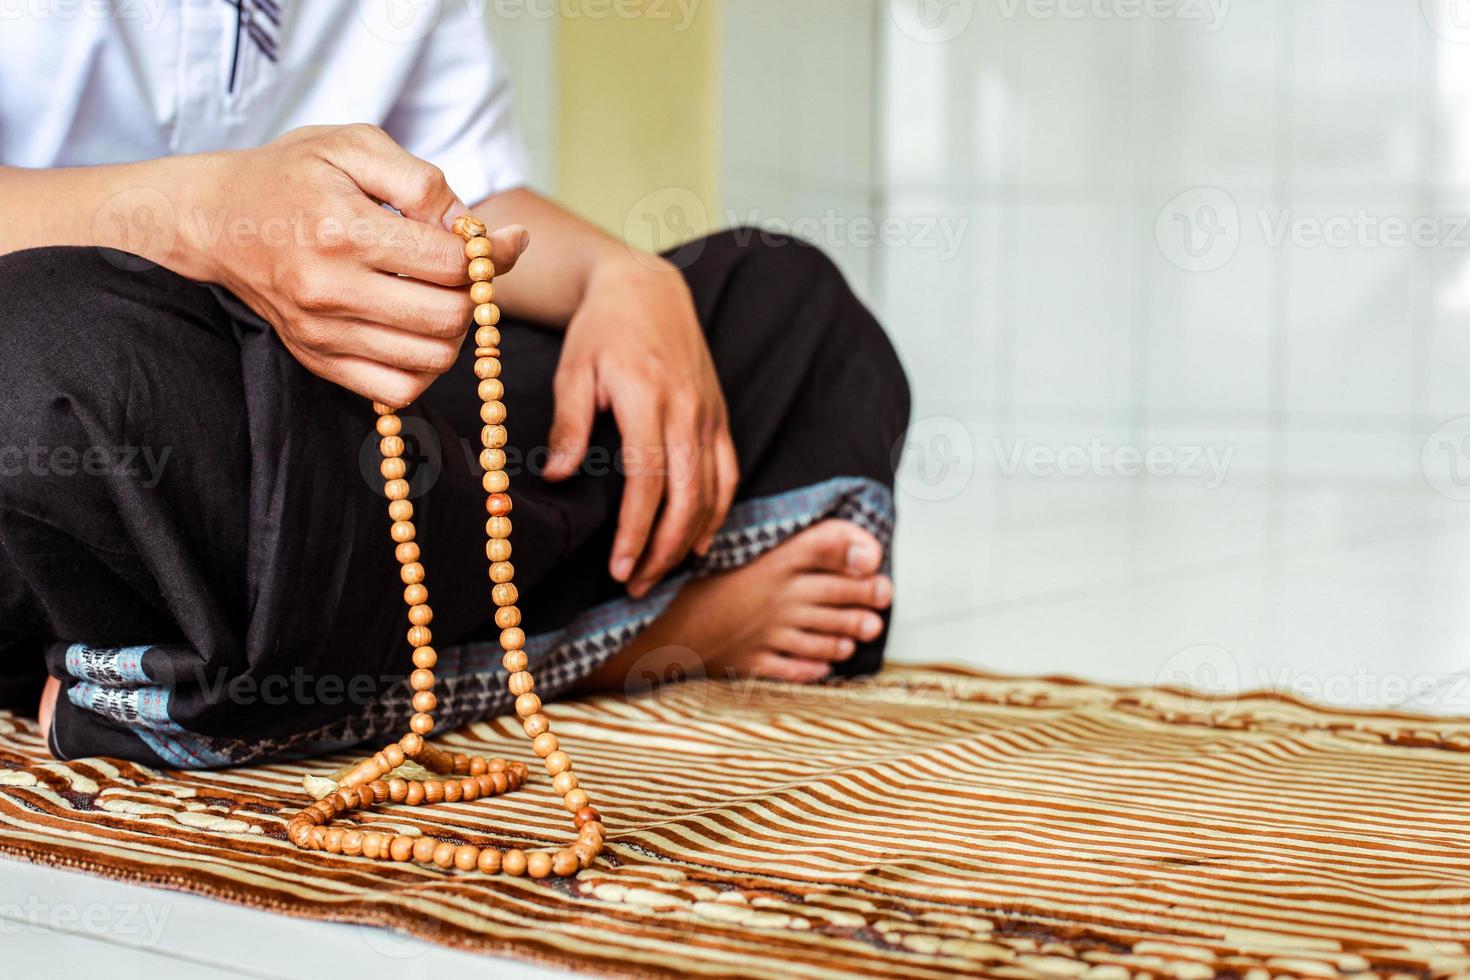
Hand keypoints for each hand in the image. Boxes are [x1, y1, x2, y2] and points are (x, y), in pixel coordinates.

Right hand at [186, 125, 527, 405]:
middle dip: (476, 294)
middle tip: (468, 271)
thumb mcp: (354, 146)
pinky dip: (424, 367)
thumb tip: (473, 230)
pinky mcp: (318, 360)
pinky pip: (397, 391)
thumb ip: (421, 182)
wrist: (215, 219)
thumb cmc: (291, 175)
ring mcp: (322, 333)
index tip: (505, 240)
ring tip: (442, 296)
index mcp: (344, 231)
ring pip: (431, 359)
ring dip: (455, 332)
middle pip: (449, 318)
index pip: (452, 264)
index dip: (494, 253)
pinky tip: (418, 330)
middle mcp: (331, 289)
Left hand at [543, 255, 738, 597]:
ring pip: (711, 492)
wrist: (649, 287)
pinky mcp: (720, 416)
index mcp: (648, 398)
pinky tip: (698, 543)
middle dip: (661, 549)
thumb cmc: (602, 329)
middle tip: (635, 586)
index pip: (648, 479)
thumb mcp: (574, 367)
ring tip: (658, 574)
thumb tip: (559, 477)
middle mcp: (688, 410)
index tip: (619, 568)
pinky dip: (718, 513)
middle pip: (685, 497)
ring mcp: (710, 415)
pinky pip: (728, 474)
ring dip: (687, 540)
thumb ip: (569, 422)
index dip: (636, 530)